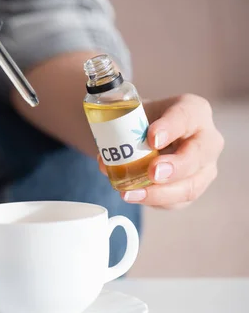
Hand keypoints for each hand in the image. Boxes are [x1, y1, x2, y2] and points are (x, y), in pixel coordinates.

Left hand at [98, 94, 224, 208]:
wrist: (144, 135)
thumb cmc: (142, 120)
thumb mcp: (132, 112)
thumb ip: (119, 127)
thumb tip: (105, 159)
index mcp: (193, 111)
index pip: (186, 116)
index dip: (170, 128)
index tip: (152, 137)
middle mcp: (206, 140)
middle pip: (197, 156)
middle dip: (175, 167)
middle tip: (152, 172)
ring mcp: (202, 168)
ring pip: (190, 186)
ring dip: (160, 193)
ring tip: (130, 193)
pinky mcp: (189, 189)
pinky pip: (175, 201)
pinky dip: (152, 201)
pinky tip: (133, 195)